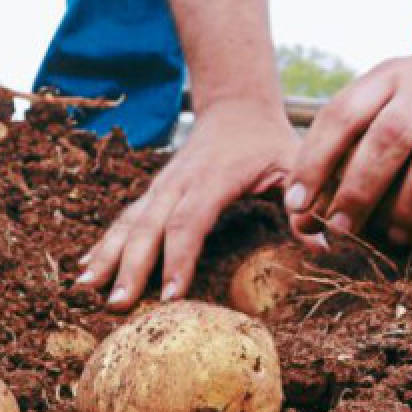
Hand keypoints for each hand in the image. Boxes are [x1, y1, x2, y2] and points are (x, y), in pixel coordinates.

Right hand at [76, 99, 302, 310]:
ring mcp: (161, 187)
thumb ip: (305, 203)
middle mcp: (178, 183)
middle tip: (117, 305)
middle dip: (131, 267)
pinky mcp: (152, 193)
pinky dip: (105, 245)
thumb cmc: (269, 141)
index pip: (190, 222)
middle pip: (149, 228)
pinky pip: (125, 220)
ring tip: (86, 288)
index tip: (170, 295)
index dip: (178, 259)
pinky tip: (85, 269)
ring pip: (128, 223)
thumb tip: (326, 244)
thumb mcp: (294, 164)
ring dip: (108, 257)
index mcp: (212, 178)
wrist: (237, 106)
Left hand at [284, 42, 411, 245]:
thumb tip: (303, 212)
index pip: (343, 115)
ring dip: (411, 204)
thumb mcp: (387, 98)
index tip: (297, 206)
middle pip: (390, 136)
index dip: (315, 162)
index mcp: (389, 76)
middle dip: (359, 189)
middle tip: (341, 230)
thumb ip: (348, 142)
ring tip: (394, 237)